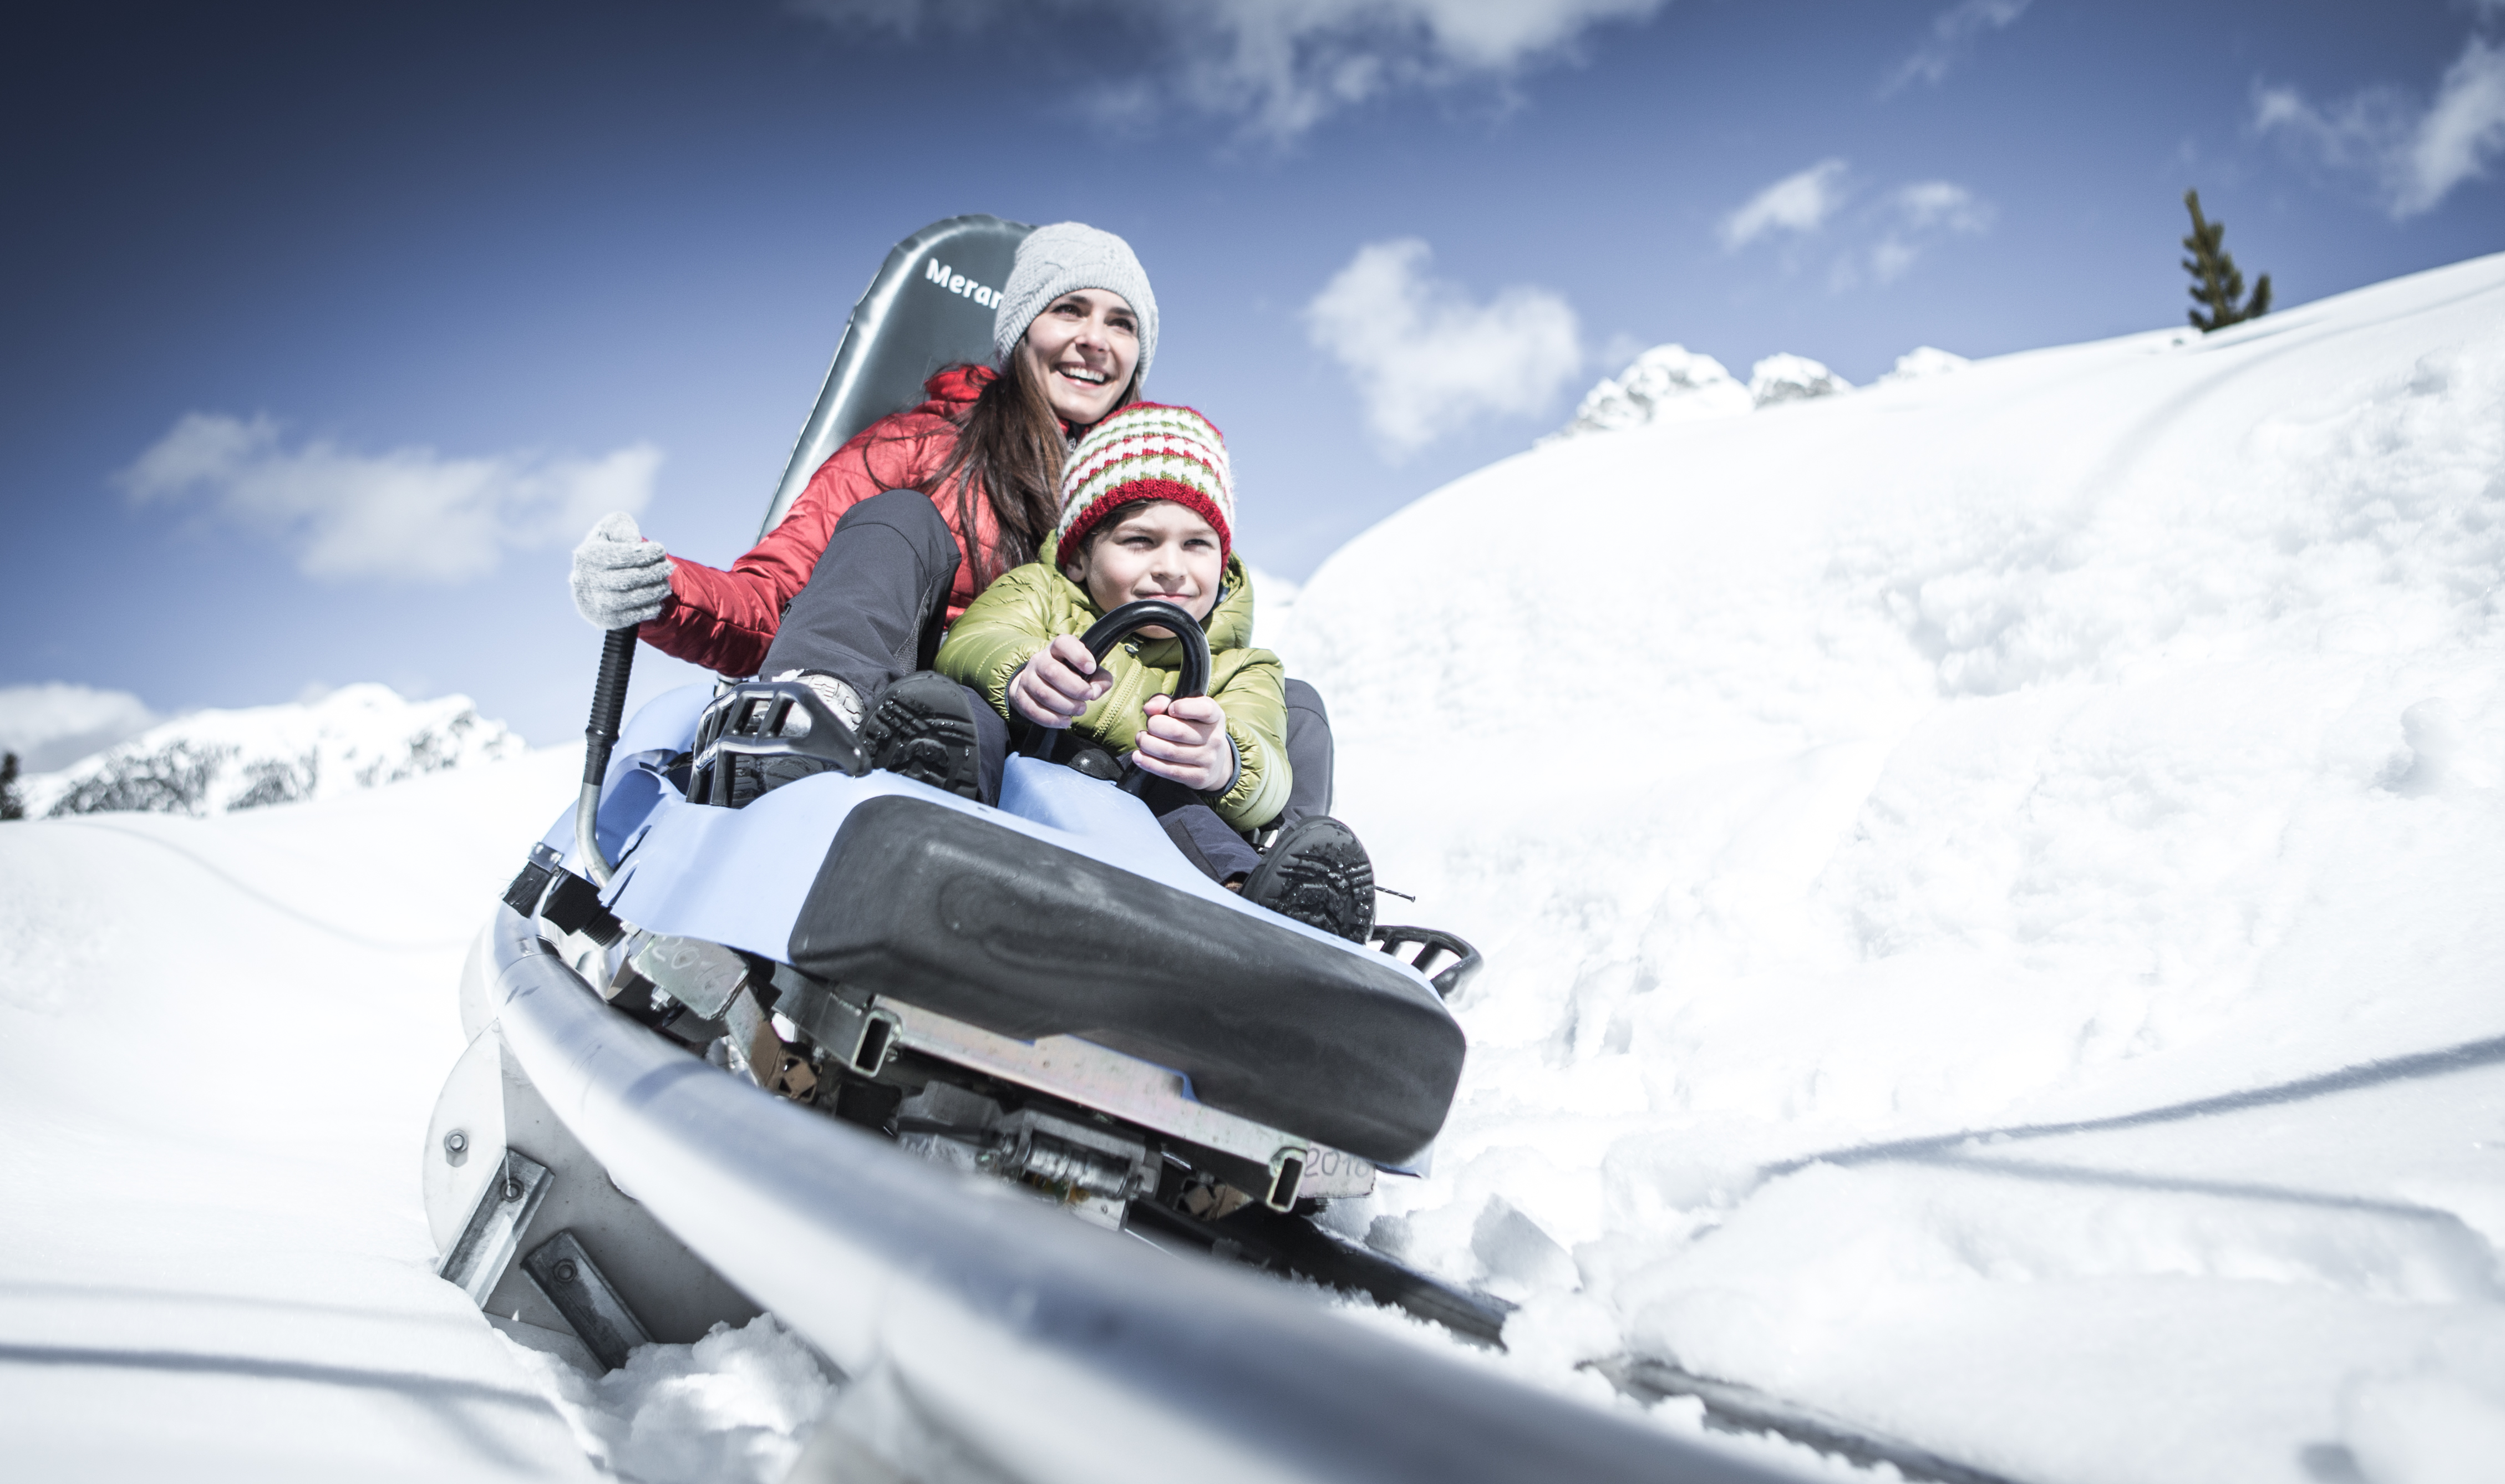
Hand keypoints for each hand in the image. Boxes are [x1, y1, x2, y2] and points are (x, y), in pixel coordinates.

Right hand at [570, 511, 670, 629]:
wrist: (593, 581)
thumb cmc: (609, 549)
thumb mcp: (611, 531)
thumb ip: (622, 529)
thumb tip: (633, 540)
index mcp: (587, 555)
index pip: (621, 556)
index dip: (645, 554)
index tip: (661, 550)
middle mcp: (586, 580)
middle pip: (628, 579)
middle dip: (654, 573)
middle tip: (668, 568)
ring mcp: (594, 602)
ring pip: (629, 599)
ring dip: (653, 592)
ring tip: (665, 585)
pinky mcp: (604, 619)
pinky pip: (629, 618)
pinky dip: (647, 610)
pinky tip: (657, 602)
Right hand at [1008, 635, 1112, 727]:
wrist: (1040, 683)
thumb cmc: (1071, 675)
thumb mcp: (1090, 672)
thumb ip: (1100, 678)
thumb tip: (1095, 691)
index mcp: (1057, 648)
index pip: (1063, 643)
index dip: (1078, 655)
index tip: (1091, 668)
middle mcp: (1039, 660)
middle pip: (1052, 671)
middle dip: (1075, 688)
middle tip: (1087, 696)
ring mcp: (1027, 678)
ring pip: (1043, 693)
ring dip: (1065, 705)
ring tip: (1080, 709)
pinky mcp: (1021, 697)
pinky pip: (1033, 709)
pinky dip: (1051, 718)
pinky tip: (1065, 721)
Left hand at [1130, 694, 1229, 791]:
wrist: (1214, 761)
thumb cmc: (1192, 728)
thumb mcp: (1184, 710)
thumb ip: (1164, 702)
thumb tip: (1149, 708)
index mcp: (1215, 716)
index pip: (1204, 710)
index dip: (1184, 708)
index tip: (1170, 709)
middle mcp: (1215, 738)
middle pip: (1177, 731)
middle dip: (1155, 726)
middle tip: (1149, 725)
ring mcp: (1208, 760)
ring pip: (1170, 752)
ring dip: (1148, 744)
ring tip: (1141, 739)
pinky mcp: (1199, 777)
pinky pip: (1169, 770)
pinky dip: (1149, 763)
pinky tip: (1139, 757)